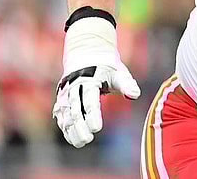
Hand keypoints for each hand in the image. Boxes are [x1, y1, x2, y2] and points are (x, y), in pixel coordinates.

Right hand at [52, 17, 140, 147]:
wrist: (87, 52)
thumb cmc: (108, 66)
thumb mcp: (119, 72)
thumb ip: (127, 84)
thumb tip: (135, 95)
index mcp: (89, 78)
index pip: (89, 100)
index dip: (92, 115)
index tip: (97, 129)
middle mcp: (74, 86)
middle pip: (75, 109)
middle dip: (80, 126)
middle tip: (88, 140)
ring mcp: (65, 92)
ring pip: (66, 113)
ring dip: (71, 129)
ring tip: (80, 143)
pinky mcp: (62, 98)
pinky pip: (61, 114)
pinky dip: (65, 126)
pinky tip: (72, 138)